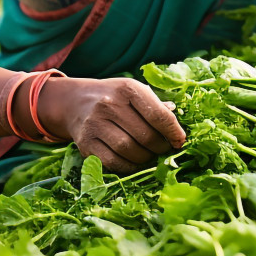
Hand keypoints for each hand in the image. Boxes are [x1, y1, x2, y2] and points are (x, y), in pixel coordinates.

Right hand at [36, 76, 185, 174]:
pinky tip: (133, 162)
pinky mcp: (85, 143)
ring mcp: (95, 124)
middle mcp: (109, 104)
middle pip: (145, 136)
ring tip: (149, 156)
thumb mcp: (134, 92)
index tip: (180, 141)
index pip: (158, 114)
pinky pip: (112, 162)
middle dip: (160, 147)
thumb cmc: (114, 97)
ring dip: (145, 158)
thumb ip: (156, 106)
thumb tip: (176, 126)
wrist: (75, 101)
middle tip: (164, 150)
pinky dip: (128, 166)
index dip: (173, 131)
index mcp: (127, 88)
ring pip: (129, 150)